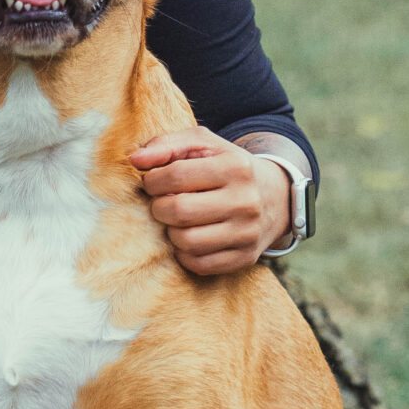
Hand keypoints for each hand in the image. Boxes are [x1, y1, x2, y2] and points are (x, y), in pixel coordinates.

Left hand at [128, 128, 291, 276]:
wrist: (273, 196)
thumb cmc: (226, 166)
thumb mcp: (203, 144)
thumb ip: (167, 144)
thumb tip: (135, 160)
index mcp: (235, 167)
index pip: (176, 175)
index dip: (153, 180)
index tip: (152, 182)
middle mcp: (246, 201)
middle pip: (179, 211)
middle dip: (158, 207)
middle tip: (161, 203)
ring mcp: (248, 232)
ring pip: (187, 241)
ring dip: (170, 232)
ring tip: (175, 220)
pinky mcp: (245, 256)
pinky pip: (199, 264)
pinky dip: (184, 253)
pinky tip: (188, 236)